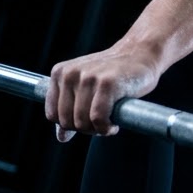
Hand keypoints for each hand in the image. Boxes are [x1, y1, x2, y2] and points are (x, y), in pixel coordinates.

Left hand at [45, 45, 161, 141]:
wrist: (139, 55)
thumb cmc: (111, 75)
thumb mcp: (85, 88)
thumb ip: (70, 110)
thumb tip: (61, 137)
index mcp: (59, 73)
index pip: (52, 115)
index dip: (69, 125)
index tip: (86, 121)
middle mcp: (70, 74)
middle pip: (67, 121)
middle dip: (84, 129)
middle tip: (100, 123)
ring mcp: (88, 77)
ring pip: (82, 122)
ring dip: (97, 130)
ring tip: (109, 122)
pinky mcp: (107, 83)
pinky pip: (98, 119)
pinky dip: (106, 129)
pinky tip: (114, 125)